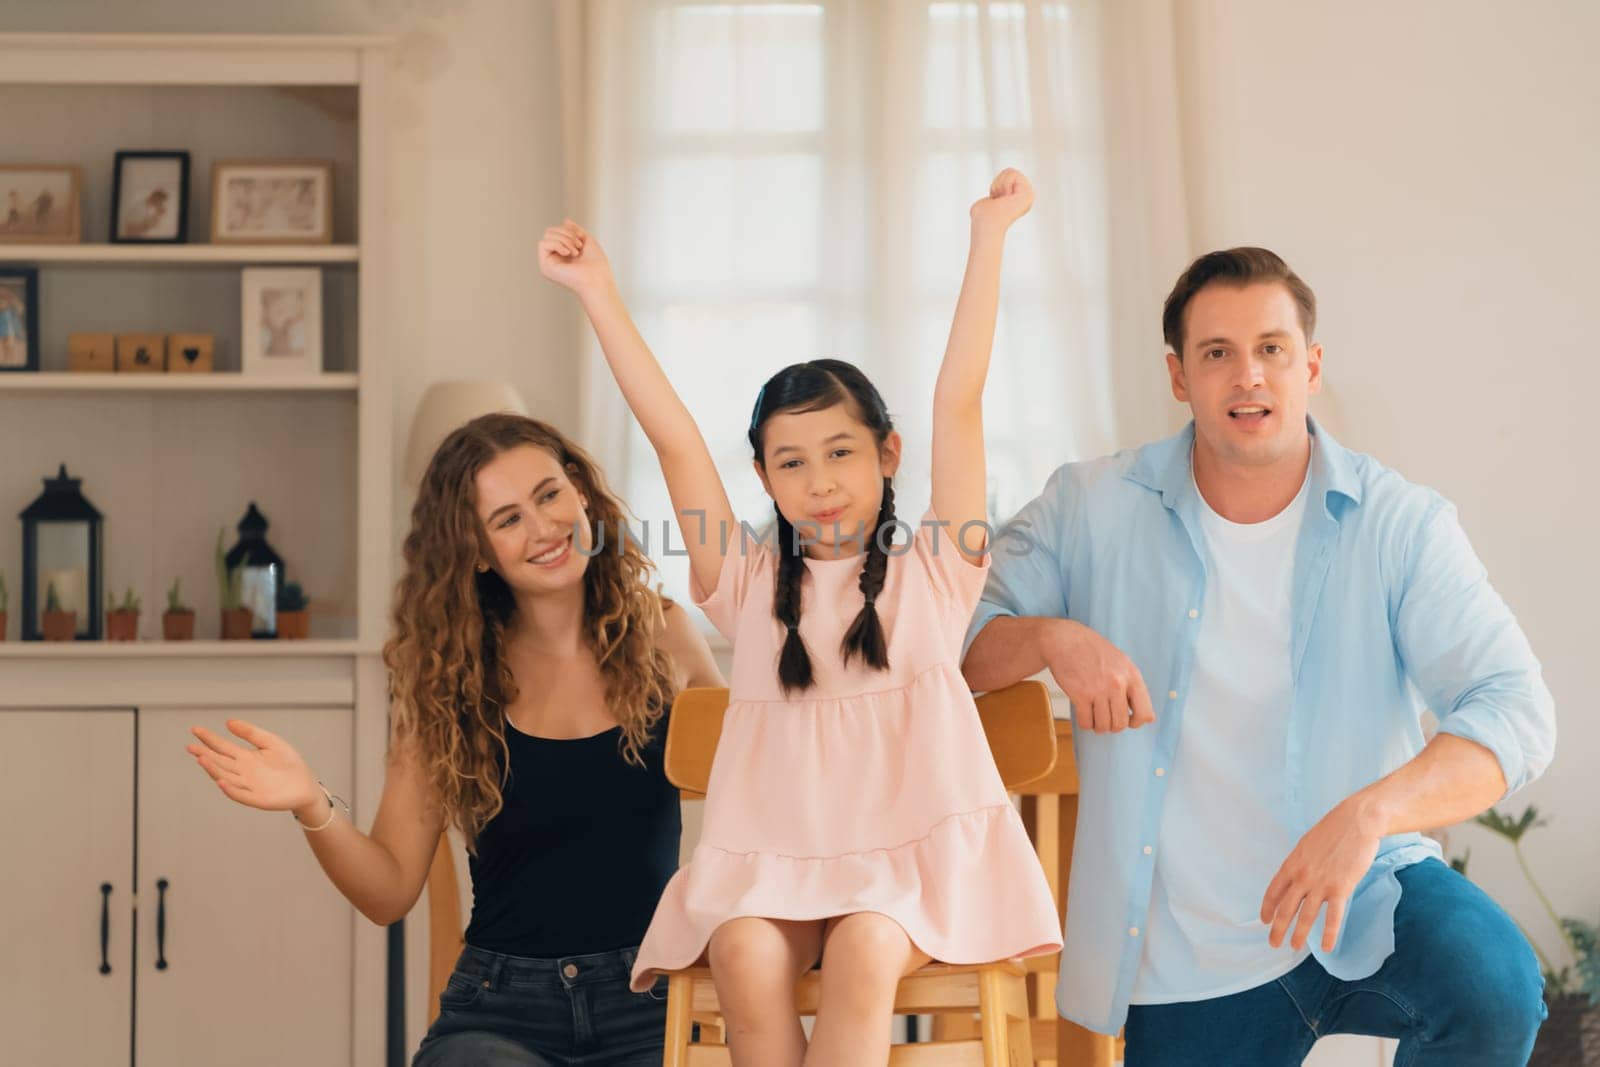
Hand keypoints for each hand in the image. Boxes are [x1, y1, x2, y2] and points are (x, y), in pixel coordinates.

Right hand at [187, 719, 322, 817]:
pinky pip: (241, 794)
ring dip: (213, 769)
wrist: (306, 785)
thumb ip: (250, 732)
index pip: (222, 747)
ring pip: (226, 777)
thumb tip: (228, 722)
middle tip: (191, 747)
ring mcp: (248, 785)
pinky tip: (221, 781)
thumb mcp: (270, 742)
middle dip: (205, 755)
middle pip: (220, 762)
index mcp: (245, 757)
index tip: (195, 729)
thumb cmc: (288, 764)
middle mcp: (242, 772)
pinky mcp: (257, 798)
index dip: (208, 739)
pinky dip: (230, 789)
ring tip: (202, 759)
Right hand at [538, 219, 613, 297]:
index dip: (569, 230)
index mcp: (562, 253)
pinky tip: (568, 254)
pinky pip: (543, 243)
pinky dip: (558, 244)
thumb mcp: (586, 240)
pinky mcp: (545, 266)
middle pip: (550, 231)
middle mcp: (553, 258)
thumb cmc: (596, 264)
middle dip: (566, 234)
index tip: (582, 242)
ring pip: (547, 235)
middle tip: (579, 246)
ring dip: (565, 240)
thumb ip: (575, 230)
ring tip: (576, 252)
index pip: (557, 231)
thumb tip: (565, 220)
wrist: (598, 278)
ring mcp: (548, 262)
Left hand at [970, 167, 1033, 232]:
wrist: (986, 224)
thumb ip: (994, 197)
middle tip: (998, 200)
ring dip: (1000, 185)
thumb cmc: (982, 216)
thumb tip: (994, 201)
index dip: (997, 184)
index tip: (996, 199)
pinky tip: (1005, 199)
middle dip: (998, 183)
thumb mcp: (988, 201)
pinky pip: (1013, 174)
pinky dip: (1004, 184)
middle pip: (1010, 171)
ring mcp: (1030, 195)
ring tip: (1001, 200)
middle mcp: (1028, 196)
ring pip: (1011, 171)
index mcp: (1020, 198)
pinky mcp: (1028, 193)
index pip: (1008, 174)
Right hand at [1041, 619, 1155, 732]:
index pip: (1145, 714)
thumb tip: (1143, 716)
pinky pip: (1086, 723)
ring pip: (1103, 726)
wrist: (1065, 639)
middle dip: (1112, 725)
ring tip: (1093, 715)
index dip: (1136, 722)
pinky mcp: (1080, 695)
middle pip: (1121, 724)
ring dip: (1098, 725)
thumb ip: (1130, 685)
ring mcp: (1099, 690)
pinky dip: (1084, 723)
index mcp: (1132, 675)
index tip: (1127, 719)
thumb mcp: (1120, 662)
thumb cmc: (1091, 650)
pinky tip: (1083, 712)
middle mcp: (1118, 683)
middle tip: (1105, 717)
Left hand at [1259, 798, 1383, 952]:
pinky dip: (1329, 934)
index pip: (1273, 892)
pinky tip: (1327, 948)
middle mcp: (1302, 876)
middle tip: (1273, 943)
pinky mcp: (1341, 888)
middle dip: (1278, 928)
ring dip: (1299, 935)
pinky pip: (1333, 917)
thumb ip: (1300, 863)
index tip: (1264, 920)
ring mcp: (1320, 884)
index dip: (1267, 908)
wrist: (1356, 822)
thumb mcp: (1307, 845)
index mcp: (1291, 864)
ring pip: (1306, 916)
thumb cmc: (1333, 830)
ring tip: (1293, 947)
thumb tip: (1295, 877)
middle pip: (1285, 908)